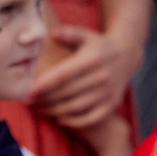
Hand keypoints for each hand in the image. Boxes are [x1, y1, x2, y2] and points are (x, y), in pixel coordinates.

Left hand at [30, 22, 144, 131]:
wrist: (127, 55)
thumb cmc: (98, 45)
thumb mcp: (86, 35)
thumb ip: (69, 33)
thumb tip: (52, 33)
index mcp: (92, 59)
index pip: (64, 74)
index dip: (46, 84)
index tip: (30, 91)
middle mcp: (101, 77)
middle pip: (67, 93)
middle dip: (45, 100)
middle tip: (28, 103)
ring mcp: (107, 92)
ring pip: (76, 107)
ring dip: (54, 111)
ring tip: (38, 110)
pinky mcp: (111, 104)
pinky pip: (90, 118)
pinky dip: (74, 122)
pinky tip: (59, 120)